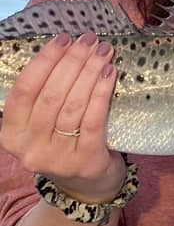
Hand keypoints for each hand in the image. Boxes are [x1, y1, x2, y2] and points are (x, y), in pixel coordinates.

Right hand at [0, 32, 125, 202]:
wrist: (87, 186)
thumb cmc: (64, 142)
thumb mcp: (42, 125)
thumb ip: (44, 95)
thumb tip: (65, 49)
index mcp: (12, 134)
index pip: (24, 90)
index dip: (44, 61)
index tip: (63, 39)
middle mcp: (29, 149)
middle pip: (51, 95)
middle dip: (72, 62)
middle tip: (89, 40)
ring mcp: (57, 158)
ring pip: (73, 105)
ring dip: (90, 73)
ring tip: (103, 52)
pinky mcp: (85, 161)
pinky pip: (94, 119)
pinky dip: (102, 93)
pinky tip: (110, 74)